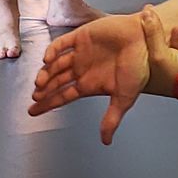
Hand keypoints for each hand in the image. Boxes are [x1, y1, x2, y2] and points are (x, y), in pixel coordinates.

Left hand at [29, 7, 177, 142]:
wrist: (146, 41)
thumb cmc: (138, 68)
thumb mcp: (124, 98)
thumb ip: (112, 119)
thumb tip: (106, 141)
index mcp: (90, 84)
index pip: (63, 96)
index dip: (47, 104)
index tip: (32, 111)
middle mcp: (82, 69)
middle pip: (56, 81)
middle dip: (43, 90)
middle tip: (35, 96)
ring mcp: (80, 53)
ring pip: (55, 64)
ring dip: (46, 73)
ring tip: (40, 82)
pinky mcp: (81, 36)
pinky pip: (62, 43)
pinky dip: (53, 51)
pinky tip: (48, 60)